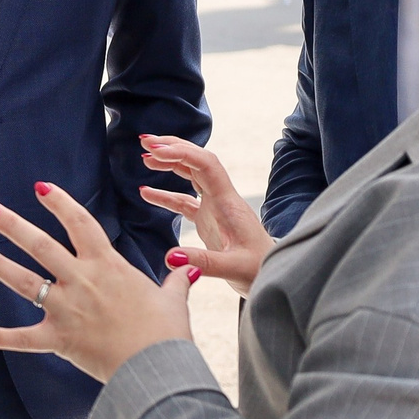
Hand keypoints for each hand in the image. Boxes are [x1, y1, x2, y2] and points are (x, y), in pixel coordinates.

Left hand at [0, 184, 193, 382]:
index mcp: (108, 266)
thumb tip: (188, 269)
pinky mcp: (59, 339)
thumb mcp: (174, 300)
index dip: (60, 203)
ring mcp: (68, 309)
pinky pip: (24, 339)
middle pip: (41, 245)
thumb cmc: (167, 333)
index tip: (40, 187)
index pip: (81, 224)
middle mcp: (82, 281)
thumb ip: (176, 281)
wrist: (158, 366)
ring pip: (24, 281)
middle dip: (11, 224)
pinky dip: (1, 338)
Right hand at [138, 134, 271, 294]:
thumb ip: (203, 262)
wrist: (273, 275)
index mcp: (228, 202)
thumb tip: (170, 256)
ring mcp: (216, 209)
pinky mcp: (210, 222)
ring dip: (170, 164)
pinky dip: (166, 194)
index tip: (154, 151)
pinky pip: (185, 201)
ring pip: (192, 176)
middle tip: (145, 142)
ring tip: (145, 158)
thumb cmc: (258, 270)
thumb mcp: (233, 268)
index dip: (180, 153)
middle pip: (197, 161)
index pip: (205, 164)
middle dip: (173, 148)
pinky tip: (146, 193)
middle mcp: (223, 199)